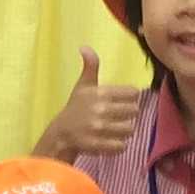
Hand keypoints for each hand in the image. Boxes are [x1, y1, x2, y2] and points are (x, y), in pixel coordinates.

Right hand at [35, 46, 141, 162]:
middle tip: (118, 118)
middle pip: (134, 112)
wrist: (60, 133)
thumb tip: (84, 47)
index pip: (133, 93)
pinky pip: (121, 146)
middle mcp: (101, 109)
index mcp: (100, 93)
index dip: (129, 98)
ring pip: (130, 130)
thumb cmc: (75, 108)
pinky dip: (119, 146)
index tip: (121, 102)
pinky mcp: (98, 145)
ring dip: (125, 132)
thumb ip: (90, 66)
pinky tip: (111, 142)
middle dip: (128, 116)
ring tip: (115, 130)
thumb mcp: (82, 86)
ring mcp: (99, 128)